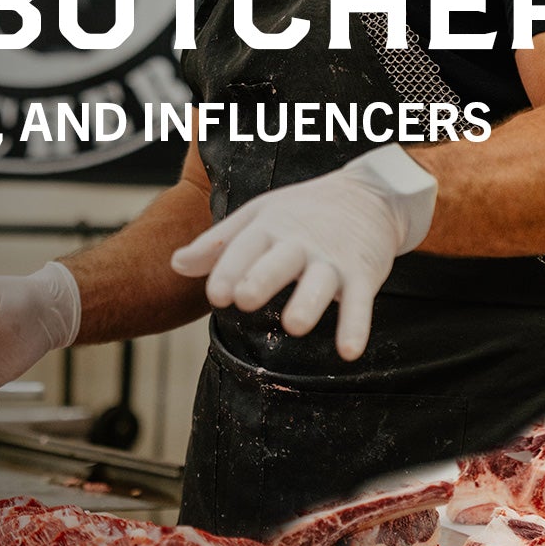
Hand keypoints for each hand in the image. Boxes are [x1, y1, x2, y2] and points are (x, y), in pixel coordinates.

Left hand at [169, 146, 434, 360]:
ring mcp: (332, 259)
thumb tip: (176, 265)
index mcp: (269, 226)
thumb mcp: (258, 217)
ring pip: (320, 282)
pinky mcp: (362, 274)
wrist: (369, 194)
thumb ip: (217, 244)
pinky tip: (349, 351)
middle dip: (263, 277)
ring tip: (294, 325)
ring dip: (308, 303)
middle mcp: (300, 242)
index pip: (245, 246)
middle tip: (245, 297)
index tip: (216, 295)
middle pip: (280, 260)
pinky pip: (360, 302)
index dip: (229, 269)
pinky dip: (356, 326)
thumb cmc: (303, 211)